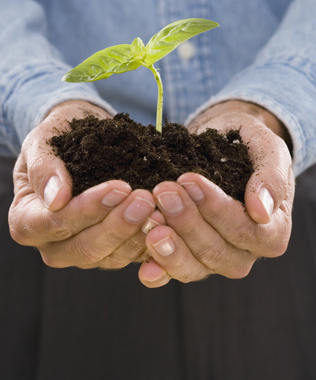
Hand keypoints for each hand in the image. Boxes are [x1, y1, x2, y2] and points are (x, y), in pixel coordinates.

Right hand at [9, 100, 160, 268]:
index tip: (119, 187)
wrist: (82, 141)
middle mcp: (53, 245)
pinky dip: (150, 243)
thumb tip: (56, 198)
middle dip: (117, 225)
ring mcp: (83, 252)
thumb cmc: (58, 137)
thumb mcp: (42, 142)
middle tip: (146, 199)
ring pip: (110, 258)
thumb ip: (44, 167)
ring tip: (160, 209)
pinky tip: (167, 224)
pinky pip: (130, 257)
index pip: (54, 224)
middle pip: (84, 248)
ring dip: (137, 235)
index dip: (87, 209)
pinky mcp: (110, 252)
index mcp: (26, 221)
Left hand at [138, 101, 294, 286]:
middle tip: (163, 191)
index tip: (189, 180)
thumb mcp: (267, 148)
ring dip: (170, 246)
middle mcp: (245, 253)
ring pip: (193, 267)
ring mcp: (215, 260)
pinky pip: (173, 273)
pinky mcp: (189, 259)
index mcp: (272, 231)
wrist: (221, 142)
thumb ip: (271, 177)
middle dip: (186, 221)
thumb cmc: (247, 144)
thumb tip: (261, 211)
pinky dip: (158, 269)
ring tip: (149, 220)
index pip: (245, 230)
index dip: (216, 209)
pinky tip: (143, 265)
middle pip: (216, 251)